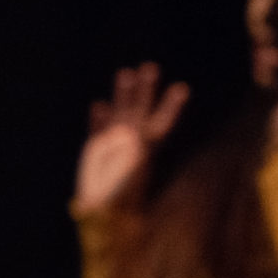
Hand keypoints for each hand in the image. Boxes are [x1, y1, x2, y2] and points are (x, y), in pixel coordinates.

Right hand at [73, 62, 188, 214]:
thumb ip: (133, 154)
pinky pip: (97, 129)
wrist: (103, 210)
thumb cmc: (124, 193)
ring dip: (123, 94)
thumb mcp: (134, 172)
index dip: (172, 106)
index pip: (163, 120)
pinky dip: (98, 118)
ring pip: (120, 113)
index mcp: (148, 145)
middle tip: (151, 67)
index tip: (182, 89)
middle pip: (141, 109)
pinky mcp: (95, 150)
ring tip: (125, 73)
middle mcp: (133, 140)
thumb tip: (130, 138)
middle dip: (145, 89)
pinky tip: (99, 106)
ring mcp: (114, 143)